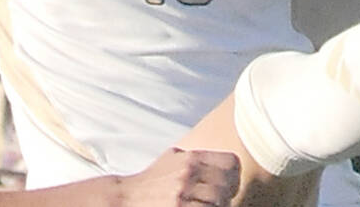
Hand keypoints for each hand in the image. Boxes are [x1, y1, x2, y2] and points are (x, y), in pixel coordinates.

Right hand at [120, 147, 240, 206]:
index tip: (228, 186)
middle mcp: (189, 174)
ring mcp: (183, 195)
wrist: (125, 199)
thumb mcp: (171, 159)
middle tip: (216, 202)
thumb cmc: (150, 182)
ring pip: (220, 203)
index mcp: (191, 158)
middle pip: (227, 187)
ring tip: (204, 205)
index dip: (233, 177)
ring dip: (216, 206)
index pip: (231, 163)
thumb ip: (194, 157)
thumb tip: (220, 162)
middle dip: (225, 197)